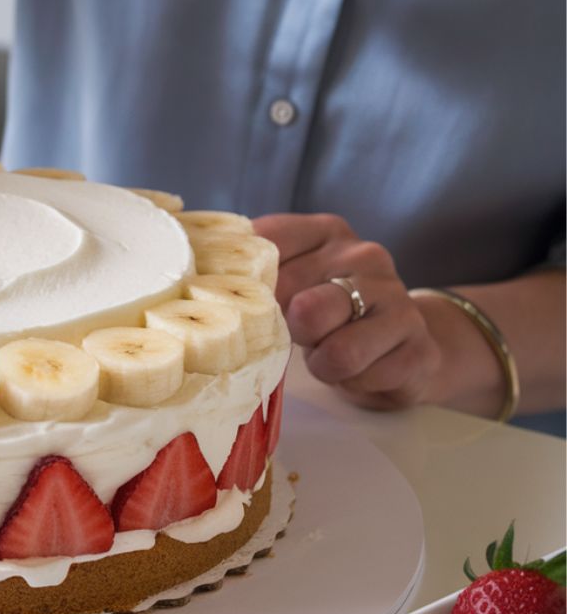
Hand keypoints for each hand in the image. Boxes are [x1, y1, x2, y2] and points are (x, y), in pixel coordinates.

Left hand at [252, 213, 441, 409]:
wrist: (406, 344)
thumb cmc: (328, 311)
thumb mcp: (292, 281)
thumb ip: (253, 272)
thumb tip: (196, 277)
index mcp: (325, 232)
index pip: (266, 251)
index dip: (252, 291)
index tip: (252, 306)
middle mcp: (365, 257)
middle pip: (299, 306)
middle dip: (291, 334)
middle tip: (302, 336)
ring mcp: (396, 299)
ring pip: (336, 350)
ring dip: (322, 364)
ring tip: (328, 354)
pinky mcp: (417, 346)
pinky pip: (362, 376)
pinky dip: (351, 381)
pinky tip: (360, 368)